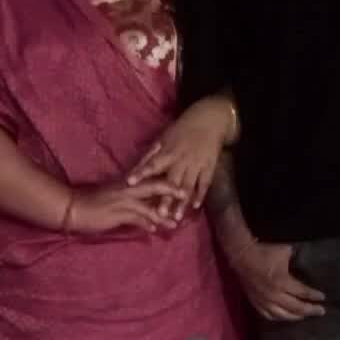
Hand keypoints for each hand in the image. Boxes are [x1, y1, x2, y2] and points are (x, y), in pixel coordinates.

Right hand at [67, 178, 187, 235]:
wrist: (72, 207)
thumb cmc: (91, 202)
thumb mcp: (112, 196)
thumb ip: (129, 198)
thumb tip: (143, 206)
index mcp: (126, 183)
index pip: (148, 173)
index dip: (163, 170)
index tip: (178, 167)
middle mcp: (127, 189)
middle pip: (154, 186)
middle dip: (171, 190)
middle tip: (186, 194)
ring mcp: (122, 201)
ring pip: (148, 206)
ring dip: (163, 215)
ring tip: (175, 223)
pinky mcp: (116, 214)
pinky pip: (136, 219)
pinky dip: (146, 224)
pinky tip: (154, 229)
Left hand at [127, 97, 234, 219]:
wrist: (209, 121)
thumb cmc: (181, 130)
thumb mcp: (163, 138)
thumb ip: (150, 155)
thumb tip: (134, 169)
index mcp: (168, 152)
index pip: (152, 164)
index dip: (141, 173)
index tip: (130, 183)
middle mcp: (181, 160)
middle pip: (172, 182)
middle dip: (166, 199)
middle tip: (159, 215)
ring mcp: (196, 165)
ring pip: (188, 186)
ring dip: (182, 203)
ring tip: (177, 218)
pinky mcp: (209, 167)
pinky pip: (204, 183)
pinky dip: (200, 195)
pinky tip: (195, 207)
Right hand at [228, 238, 325, 321]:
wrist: (242, 256)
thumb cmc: (265, 252)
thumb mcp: (285, 251)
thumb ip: (297, 258)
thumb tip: (307, 259)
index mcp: (282, 282)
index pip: (302, 292)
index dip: (314, 296)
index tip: (323, 298)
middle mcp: (274, 295)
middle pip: (296, 307)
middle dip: (310, 310)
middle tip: (321, 312)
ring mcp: (264, 301)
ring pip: (283, 315)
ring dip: (296, 317)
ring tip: (305, 316)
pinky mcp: (256, 303)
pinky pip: (269, 316)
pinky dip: (279, 318)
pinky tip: (285, 318)